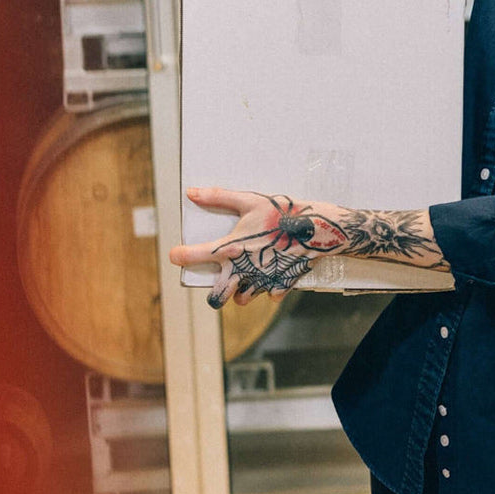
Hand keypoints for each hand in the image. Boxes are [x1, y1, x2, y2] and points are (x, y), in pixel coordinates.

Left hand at [169, 188, 349, 308]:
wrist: (319, 228)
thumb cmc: (282, 212)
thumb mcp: (250, 201)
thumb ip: (219, 198)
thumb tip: (192, 192)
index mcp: (230, 249)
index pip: (193, 257)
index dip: (179, 256)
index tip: (176, 254)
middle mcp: (242, 270)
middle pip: (216, 299)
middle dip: (214, 293)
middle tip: (221, 279)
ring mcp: (262, 282)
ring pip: (241, 300)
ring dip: (241, 291)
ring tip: (248, 275)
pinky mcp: (280, 286)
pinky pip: (269, 296)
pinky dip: (268, 288)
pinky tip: (272, 273)